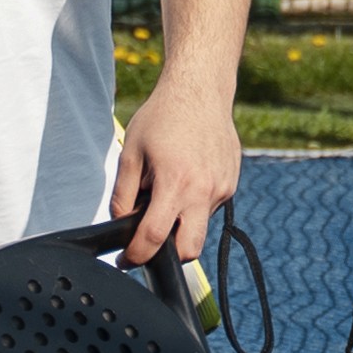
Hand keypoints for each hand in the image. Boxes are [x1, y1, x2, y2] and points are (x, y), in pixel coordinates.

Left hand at [113, 74, 245, 261]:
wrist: (200, 91)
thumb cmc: (163, 117)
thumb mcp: (132, 153)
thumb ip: (124, 194)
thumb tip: (122, 222)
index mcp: (176, 183)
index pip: (155, 237)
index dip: (136, 256)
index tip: (126, 261)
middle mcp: (204, 191)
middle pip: (189, 250)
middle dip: (168, 256)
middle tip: (150, 244)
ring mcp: (222, 189)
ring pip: (200, 228)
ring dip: (182, 224)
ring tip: (168, 190)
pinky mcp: (231, 184)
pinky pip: (210, 208)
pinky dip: (194, 204)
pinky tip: (186, 177)